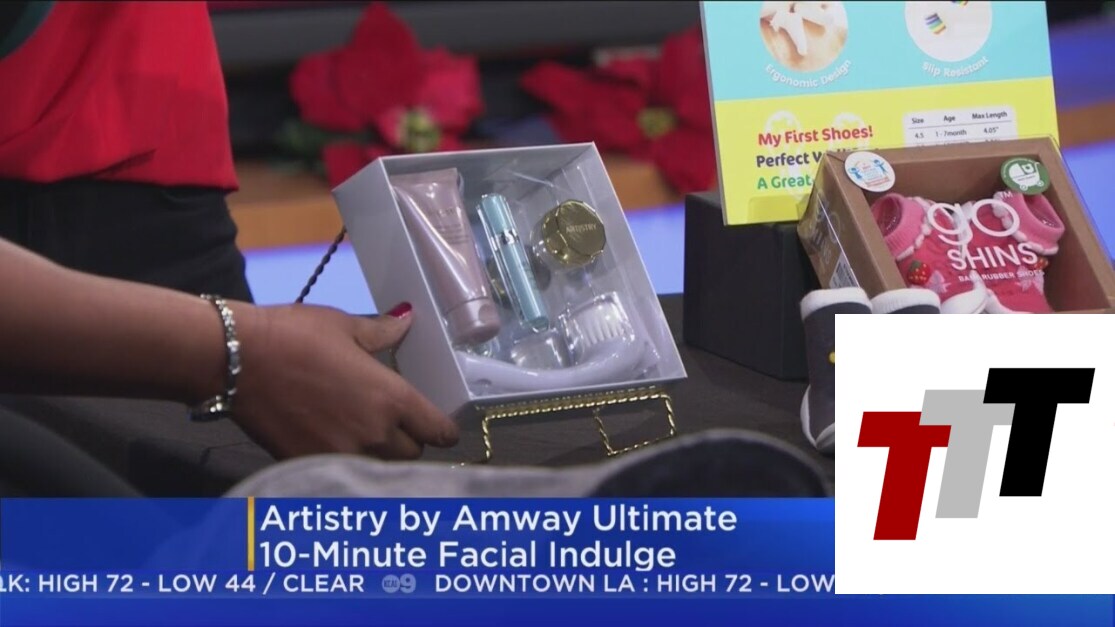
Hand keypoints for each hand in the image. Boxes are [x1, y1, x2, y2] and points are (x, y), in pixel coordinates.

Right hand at [227, 302, 457, 459]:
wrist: (236, 361)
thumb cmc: (293, 336)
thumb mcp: (344, 326)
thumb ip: (382, 332)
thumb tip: (405, 320)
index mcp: (392, 399)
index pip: (439, 432)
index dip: (442, 430)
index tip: (437, 427)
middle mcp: (375, 434)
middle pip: (413, 456)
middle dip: (410, 443)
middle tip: (396, 425)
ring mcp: (343, 455)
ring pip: (382, 470)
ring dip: (381, 458)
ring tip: (366, 437)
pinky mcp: (312, 466)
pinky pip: (346, 474)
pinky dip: (348, 466)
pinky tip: (336, 446)